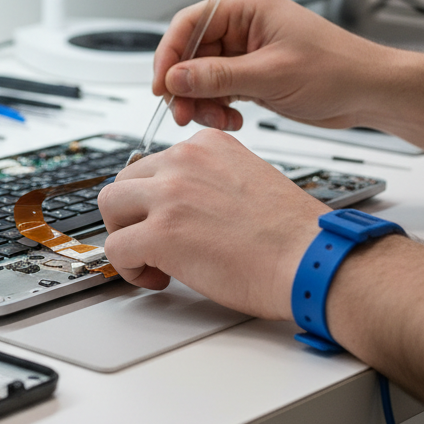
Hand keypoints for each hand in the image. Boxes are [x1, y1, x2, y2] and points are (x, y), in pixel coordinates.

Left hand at [98, 129, 324, 318]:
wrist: (313, 260)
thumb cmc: (292, 234)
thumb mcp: (247, 178)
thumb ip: (208, 180)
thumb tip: (181, 203)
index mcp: (206, 146)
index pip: (152, 164)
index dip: (154, 199)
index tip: (167, 219)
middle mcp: (184, 162)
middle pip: (123, 182)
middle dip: (131, 215)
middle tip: (152, 241)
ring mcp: (169, 195)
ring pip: (109, 208)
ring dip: (124, 236)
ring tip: (150, 259)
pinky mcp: (161, 233)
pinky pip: (116, 247)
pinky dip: (128, 268)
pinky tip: (156, 277)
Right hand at [153, 0, 386, 132]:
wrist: (371, 93)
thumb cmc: (339, 70)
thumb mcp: (271, 74)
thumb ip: (217, 77)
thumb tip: (176, 77)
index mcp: (247, 7)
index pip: (190, 23)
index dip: (169, 54)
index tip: (163, 85)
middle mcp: (243, 26)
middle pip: (190, 53)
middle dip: (186, 86)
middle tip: (184, 113)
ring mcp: (245, 51)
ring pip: (200, 76)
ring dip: (202, 102)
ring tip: (216, 120)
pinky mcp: (250, 74)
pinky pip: (217, 90)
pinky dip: (218, 108)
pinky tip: (232, 119)